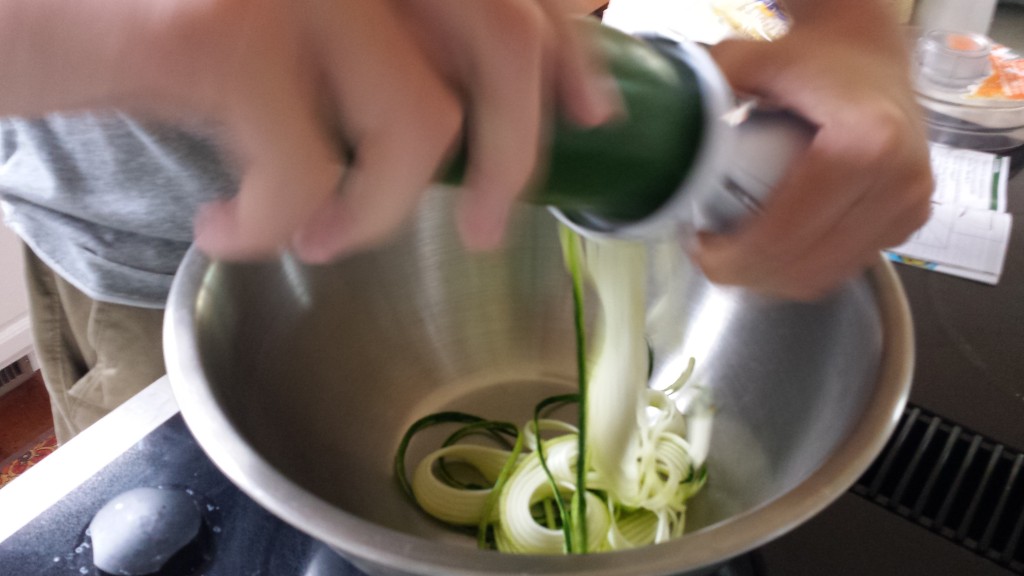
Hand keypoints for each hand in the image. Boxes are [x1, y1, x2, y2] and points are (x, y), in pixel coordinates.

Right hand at [118, 0, 612, 260]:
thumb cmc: (155, 10)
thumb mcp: (293, 13)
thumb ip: (385, 34)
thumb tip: (487, 108)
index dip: (572, 53)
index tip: (591, 114)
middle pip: (503, 44)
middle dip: (514, 156)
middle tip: (488, 225)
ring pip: (419, 125)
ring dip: (375, 212)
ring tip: (316, 233)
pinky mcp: (221, 31)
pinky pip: (303, 173)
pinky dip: (267, 228)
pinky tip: (226, 227)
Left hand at [692, 0, 933, 299]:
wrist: (870, 53)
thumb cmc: (817, 59)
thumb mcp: (755, 59)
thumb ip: (709, 87)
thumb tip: (666, 126)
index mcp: (865, 144)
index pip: (785, 234)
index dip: (732, 258)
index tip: (697, 248)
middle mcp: (897, 181)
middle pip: (803, 266)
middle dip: (745, 274)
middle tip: (708, 256)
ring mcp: (908, 206)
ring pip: (823, 277)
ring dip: (771, 278)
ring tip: (733, 254)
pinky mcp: (908, 221)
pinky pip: (843, 266)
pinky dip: (800, 269)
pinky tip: (769, 251)